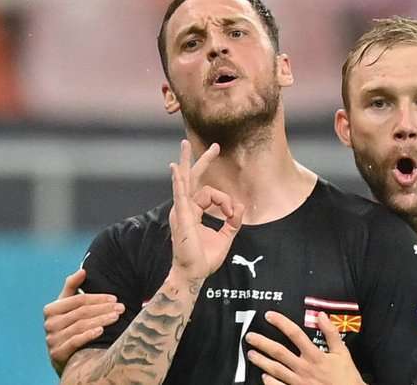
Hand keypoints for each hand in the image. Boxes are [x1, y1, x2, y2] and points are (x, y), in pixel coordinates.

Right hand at [43, 268, 124, 375]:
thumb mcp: (69, 306)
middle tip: (121, 308)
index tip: (115, 298)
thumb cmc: (70, 325)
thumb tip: (83, 270)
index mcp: (51, 309)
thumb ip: (73, 287)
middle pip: (81, 312)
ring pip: (80, 326)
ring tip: (116, 317)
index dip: (98, 298)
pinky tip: (101, 330)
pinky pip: (74, 341)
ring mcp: (52, 339)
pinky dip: (88, 335)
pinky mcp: (57, 354)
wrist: (65, 357)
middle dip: (104, 309)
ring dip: (101, 320)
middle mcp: (49, 324)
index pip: (79, 300)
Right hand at [168, 140, 243, 279]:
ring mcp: (182, 210)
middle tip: (214, 146)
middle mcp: (186, 208)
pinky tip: (176, 168)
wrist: (194, 272)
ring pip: (186, 180)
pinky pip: (179, 194)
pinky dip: (178, 180)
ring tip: (185, 145)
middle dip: (202, 161)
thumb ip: (233, 222)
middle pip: (193, 178)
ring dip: (188, 162)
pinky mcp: (182, 215)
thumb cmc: (205, 258)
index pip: (210, 194)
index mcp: (194, 212)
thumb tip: (240, 206)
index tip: (232, 213)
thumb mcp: (225, 237)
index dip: (225, 200)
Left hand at [245, 311, 365, 384]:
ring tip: (250, 354)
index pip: (295, 334)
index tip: (269, 316)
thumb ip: (331, 333)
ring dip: (261, 361)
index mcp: (315, 355)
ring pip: (275, 370)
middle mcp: (304, 368)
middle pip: (279, 352)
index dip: (281, 323)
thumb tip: (321, 316)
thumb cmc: (346, 376)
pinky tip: (263, 377)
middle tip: (250, 337)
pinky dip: (270, 382)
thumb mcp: (342, 352)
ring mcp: (299, 382)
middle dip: (262, 343)